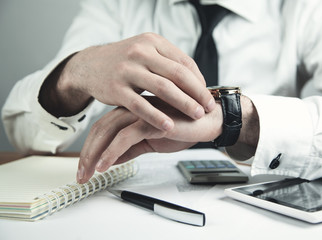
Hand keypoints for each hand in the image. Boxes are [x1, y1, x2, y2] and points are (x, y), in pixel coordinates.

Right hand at [40, 33, 215, 130]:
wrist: (90, 66)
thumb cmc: (126, 62)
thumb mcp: (146, 52)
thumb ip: (169, 63)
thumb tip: (198, 81)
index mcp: (152, 42)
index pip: (183, 62)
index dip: (199, 80)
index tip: (207, 94)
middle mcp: (140, 52)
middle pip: (178, 74)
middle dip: (197, 92)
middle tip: (209, 107)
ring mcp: (127, 70)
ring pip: (163, 88)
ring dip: (184, 104)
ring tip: (197, 116)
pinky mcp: (115, 89)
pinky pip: (140, 105)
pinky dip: (156, 117)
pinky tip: (169, 126)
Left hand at [76, 96, 222, 182]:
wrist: (209, 121)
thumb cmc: (185, 127)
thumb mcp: (152, 141)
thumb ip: (132, 148)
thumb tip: (113, 159)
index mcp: (133, 111)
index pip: (103, 128)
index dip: (90, 148)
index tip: (85, 168)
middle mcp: (134, 109)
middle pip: (100, 129)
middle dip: (87, 154)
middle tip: (81, 174)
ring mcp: (142, 113)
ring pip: (108, 132)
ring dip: (95, 154)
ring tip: (89, 173)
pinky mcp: (153, 120)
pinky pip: (126, 137)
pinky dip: (113, 152)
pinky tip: (106, 165)